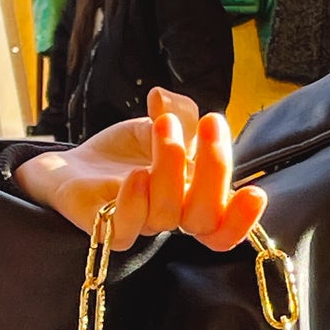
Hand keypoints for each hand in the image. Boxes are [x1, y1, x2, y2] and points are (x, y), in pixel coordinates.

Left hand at [16, 87, 265, 251]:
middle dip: (214, 168)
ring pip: (167, 214)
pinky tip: (137, 174)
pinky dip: (135, 202)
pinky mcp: (105, 227)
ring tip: (163, 127)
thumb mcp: (161, 125)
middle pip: (204, 217)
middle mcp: (171, 218)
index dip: (242, 219)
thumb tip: (167, 99)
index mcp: (193, 200)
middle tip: (212, 122)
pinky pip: (125, 230)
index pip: (223, 226)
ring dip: (170, 166)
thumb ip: (180, 117)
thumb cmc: (125, 151)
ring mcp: (139, 225)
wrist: (73, 164)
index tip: (255, 191)